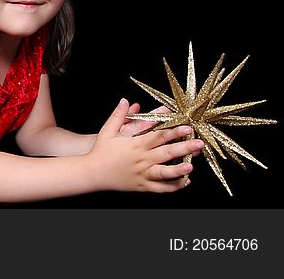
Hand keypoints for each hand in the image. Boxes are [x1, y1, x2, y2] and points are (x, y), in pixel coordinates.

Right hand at [86, 99, 204, 192]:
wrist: (91, 173)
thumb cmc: (100, 151)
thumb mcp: (108, 131)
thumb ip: (118, 116)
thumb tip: (125, 101)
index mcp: (135, 145)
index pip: (158, 136)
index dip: (174, 130)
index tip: (187, 126)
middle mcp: (141, 159)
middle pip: (166, 152)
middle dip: (184, 147)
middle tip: (199, 143)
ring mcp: (142, 174)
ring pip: (164, 173)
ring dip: (179, 170)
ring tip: (191, 166)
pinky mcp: (142, 186)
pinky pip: (160, 188)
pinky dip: (173, 186)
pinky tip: (185, 181)